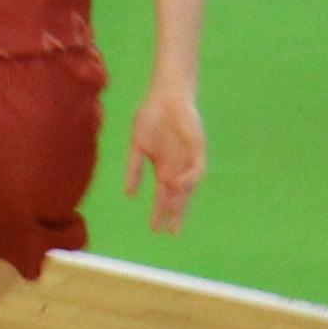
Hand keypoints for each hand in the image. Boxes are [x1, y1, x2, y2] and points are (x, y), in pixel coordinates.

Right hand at [124, 85, 204, 235]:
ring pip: (188, 187)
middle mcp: (177, 167)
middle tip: (170, 232)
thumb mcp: (137, 146)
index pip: (163, 196)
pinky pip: (197, 170)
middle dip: (174, 214)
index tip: (155, 229)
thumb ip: (133, 169)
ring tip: (172, 214)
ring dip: (181, 200)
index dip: (160, 212)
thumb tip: (129, 195)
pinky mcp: (198, 149)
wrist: (166, 96)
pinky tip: (176, 185)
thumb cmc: (150, 116)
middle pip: (177, 197)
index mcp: (162, 168)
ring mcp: (188, 160)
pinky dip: (189, 180)